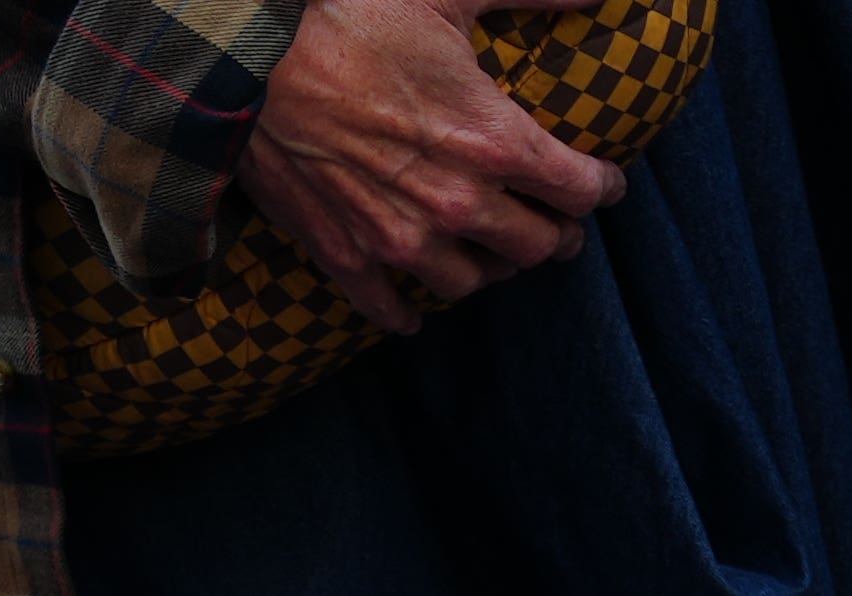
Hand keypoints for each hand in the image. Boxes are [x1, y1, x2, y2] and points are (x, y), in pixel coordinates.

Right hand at [233, 0, 623, 325]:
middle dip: (555, 234)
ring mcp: (401, 238)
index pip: (580, 190)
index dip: (601, 188)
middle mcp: (458, 203)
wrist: (249, 57)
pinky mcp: (348, 256)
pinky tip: (415, 306)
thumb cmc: (351, 16)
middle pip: (539, 247)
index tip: (602, 183)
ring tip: (489, 251)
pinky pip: (393, 309)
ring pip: (474, 284)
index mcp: (495, 140)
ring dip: (489, 268)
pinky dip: (408, 310)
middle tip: (553, 222)